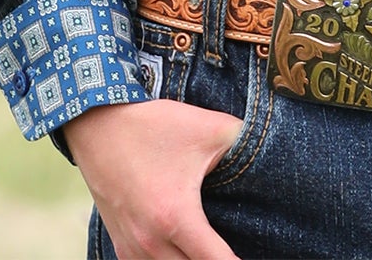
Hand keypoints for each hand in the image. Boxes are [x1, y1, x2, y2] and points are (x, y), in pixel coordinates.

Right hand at [65, 98, 244, 259]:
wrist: (97, 125)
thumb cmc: (153, 127)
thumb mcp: (206, 128)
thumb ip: (242, 141)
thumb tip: (275, 149)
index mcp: (175, 218)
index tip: (259, 256)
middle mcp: (151, 243)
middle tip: (232, 249)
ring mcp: (132, 249)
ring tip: (210, 249)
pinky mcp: (121, 246)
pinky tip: (185, 251)